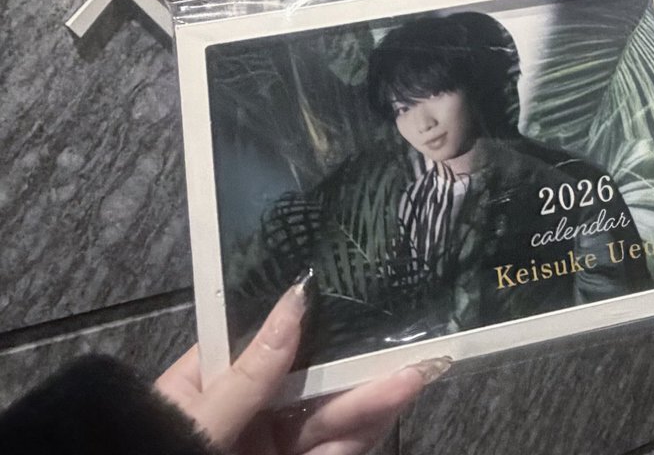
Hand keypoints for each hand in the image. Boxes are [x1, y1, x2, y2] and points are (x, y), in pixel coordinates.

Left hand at [155, 275, 446, 453]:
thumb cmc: (161, 453)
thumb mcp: (200, 419)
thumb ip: (251, 370)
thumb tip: (296, 297)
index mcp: (214, 380)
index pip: (268, 337)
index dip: (312, 317)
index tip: (353, 292)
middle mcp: (250, 408)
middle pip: (311, 378)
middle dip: (358, 366)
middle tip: (404, 346)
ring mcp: (273, 442)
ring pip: (330, 414)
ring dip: (372, 397)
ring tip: (413, 377)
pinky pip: (334, 448)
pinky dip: (362, 432)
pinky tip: (390, 408)